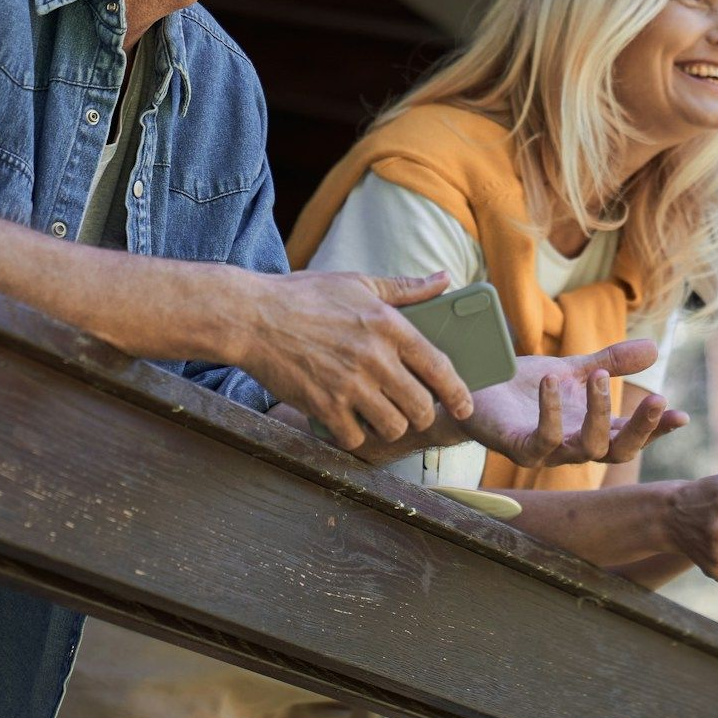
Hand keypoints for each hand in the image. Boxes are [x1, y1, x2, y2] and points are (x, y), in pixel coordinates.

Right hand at [242, 271, 472, 449]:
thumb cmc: (305, 296)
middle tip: (413, 411)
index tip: (465, 405)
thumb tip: (445, 278)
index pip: (440, 367)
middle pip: (421, 407)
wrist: (251, 316)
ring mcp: (348, 385)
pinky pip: (355, 438)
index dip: (459, 393)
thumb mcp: (358, 282)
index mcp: (388, 325)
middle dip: (423, 414)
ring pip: (393, 427)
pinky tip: (349, 422)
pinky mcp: (323, 406)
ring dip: (391, 427)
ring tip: (381, 416)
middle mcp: (373, 357)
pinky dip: (355, 435)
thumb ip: (406, 288)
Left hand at [464, 341, 689, 467]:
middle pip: (618, 451)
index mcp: (591, 429)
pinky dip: (551, 411)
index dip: (657, 429)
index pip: (632, 436)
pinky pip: (542, 439)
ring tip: (599, 376)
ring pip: (586, 448)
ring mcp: (547, 452)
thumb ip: (611, 363)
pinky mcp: (518, 448)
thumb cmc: (524, 387)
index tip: (681, 414)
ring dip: (599, 413)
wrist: (474, 389)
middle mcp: (574, 446)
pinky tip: (553, 381)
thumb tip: (655, 348)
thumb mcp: (573, 370)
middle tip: (656, 399)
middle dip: (641, 428)